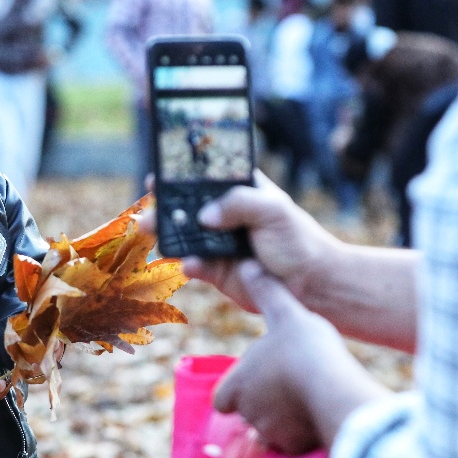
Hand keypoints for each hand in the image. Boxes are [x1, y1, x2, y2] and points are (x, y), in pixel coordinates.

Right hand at [138, 171, 343, 313]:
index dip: (181, 175)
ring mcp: (216, 244)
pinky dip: (189, 264)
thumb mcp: (274, 209)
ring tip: (152, 230)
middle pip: (186, 208)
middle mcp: (222, 216)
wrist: (310, 284)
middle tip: (147, 207)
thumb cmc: (297, 239)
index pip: (204, 178)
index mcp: (237, 192)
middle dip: (164, 206)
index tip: (160, 173)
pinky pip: (195, 265)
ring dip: (166, 234)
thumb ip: (239, 203)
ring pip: (184, 237)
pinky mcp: (216, 272)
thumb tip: (205, 216)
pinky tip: (190, 263)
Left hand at [214, 261, 387, 452]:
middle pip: (248, 413)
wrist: (333, 388)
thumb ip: (266, 292)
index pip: (222, 398)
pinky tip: (319, 415)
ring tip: (305, 399)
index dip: (235, 389)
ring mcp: (271, 433)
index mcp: (237, 385)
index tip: (253, 379)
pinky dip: (302, 434)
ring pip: (271, 431)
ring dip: (283, 419)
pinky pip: (295, 445)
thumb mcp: (284, 312)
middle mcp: (248, 413)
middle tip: (286, 385)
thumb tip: (249, 265)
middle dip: (263, 404)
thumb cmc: (302, 349)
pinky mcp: (295, 449)